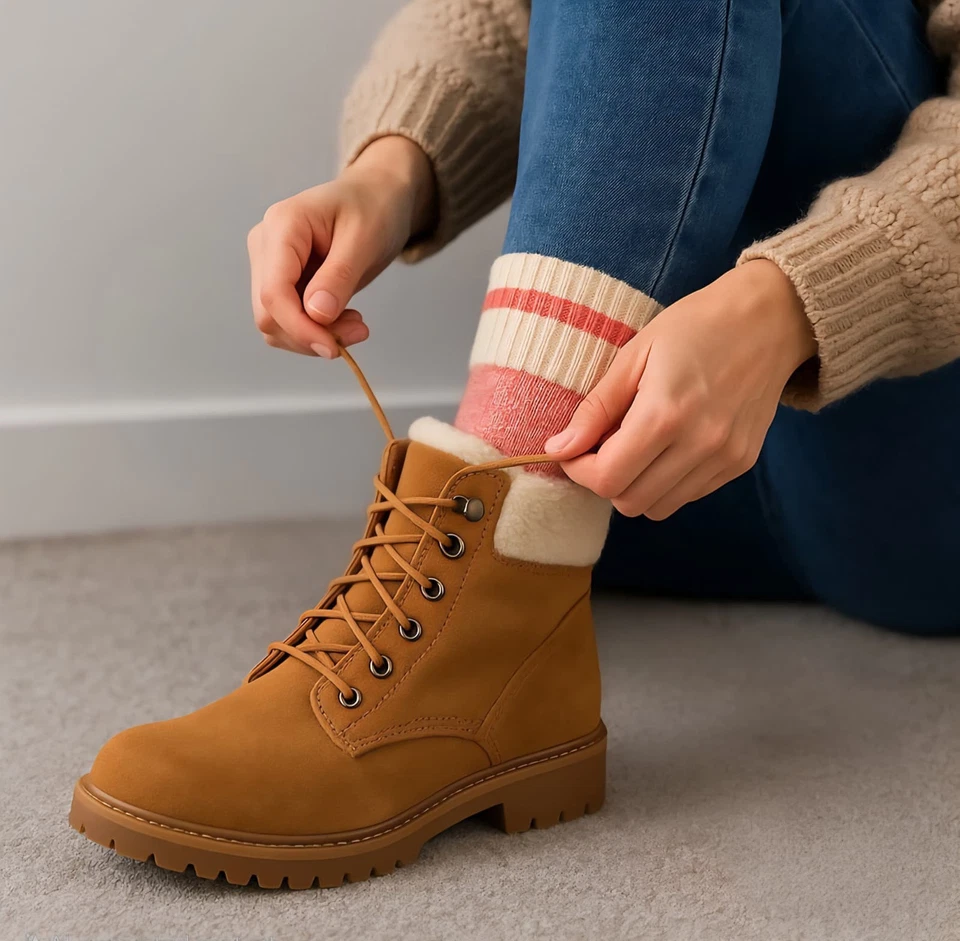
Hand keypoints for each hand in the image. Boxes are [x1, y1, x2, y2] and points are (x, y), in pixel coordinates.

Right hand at [247, 136, 436, 357]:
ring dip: (314, 336)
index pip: (274, 292)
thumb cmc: (374, 209)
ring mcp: (269, 264)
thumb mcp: (364, 240)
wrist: (378, 199)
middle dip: (311, 334)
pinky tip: (343, 319)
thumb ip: (338, 278)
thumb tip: (316, 315)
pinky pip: (289, 319)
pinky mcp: (282, 281)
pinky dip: (315, 330)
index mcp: (282, 226)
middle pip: (269, 313)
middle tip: (359, 332)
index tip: (334, 349)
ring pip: (276, 323)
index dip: (300, 328)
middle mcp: (266, 245)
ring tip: (356, 324)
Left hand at [544, 260, 816, 519]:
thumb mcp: (634, 355)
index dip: (579, 470)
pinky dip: (666, 483)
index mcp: (665, 414)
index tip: (573, 449)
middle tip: (603, 446)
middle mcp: (699, 444)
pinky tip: (667, 447)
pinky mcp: (740, 463)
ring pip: (658, 508)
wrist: (769, 318)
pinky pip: (688, 496)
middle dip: (605, 480)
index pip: (607, 479)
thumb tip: (559, 448)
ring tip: (636, 445)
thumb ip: (596, 409)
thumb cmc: (695, 326)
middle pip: (630, 501)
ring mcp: (724, 458)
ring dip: (635, 485)